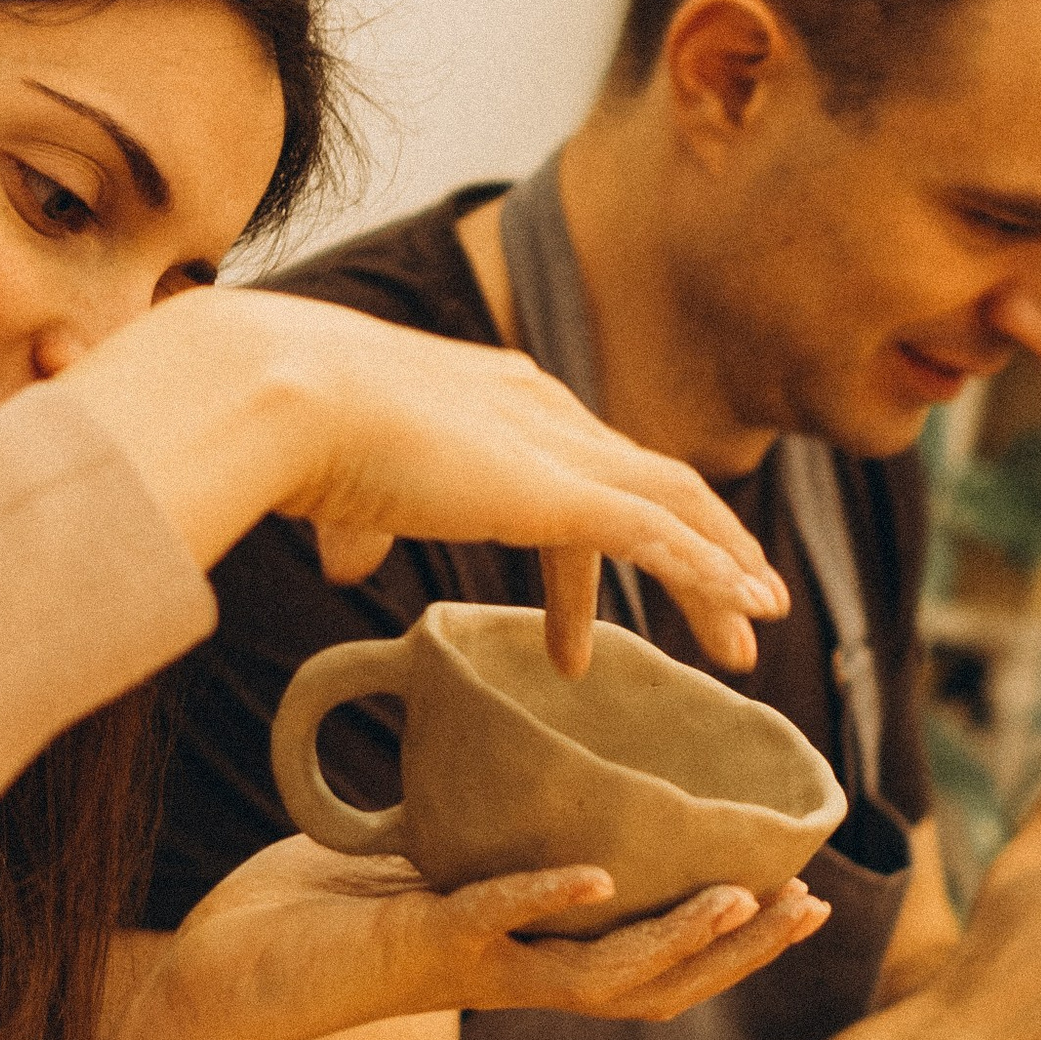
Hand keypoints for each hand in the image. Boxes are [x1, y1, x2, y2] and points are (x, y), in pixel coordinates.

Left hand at [66, 840, 827, 1039]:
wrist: (210, 975)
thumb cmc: (303, 915)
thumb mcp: (414, 858)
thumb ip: (470, 826)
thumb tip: (510, 751)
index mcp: (525, 958)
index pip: (651, 961)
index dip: (731, 937)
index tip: (796, 890)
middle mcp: (514, 976)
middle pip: (659, 983)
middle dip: (742, 951)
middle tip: (813, 904)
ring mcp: (470, 969)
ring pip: (602, 977)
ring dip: (680, 940)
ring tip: (747, 900)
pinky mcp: (414, 949)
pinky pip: (495, 927)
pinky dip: (549, 900)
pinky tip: (602, 876)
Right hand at [248, 296, 784, 675]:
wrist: (282, 395)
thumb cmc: (290, 436)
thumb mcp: (339, 489)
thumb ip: (359, 525)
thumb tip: (347, 564)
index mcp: (494, 399)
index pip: (571, 476)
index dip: (587, 560)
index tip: (579, 644)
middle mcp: (541, 409)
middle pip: (647, 484)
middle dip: (698, 551)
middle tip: (733, 618)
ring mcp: (557, 447)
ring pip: (676, 504)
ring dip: (724, 567)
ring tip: (759, 627)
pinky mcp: (561, 490)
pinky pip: (660, 536)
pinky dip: (711, 571)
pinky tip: (750, 609)